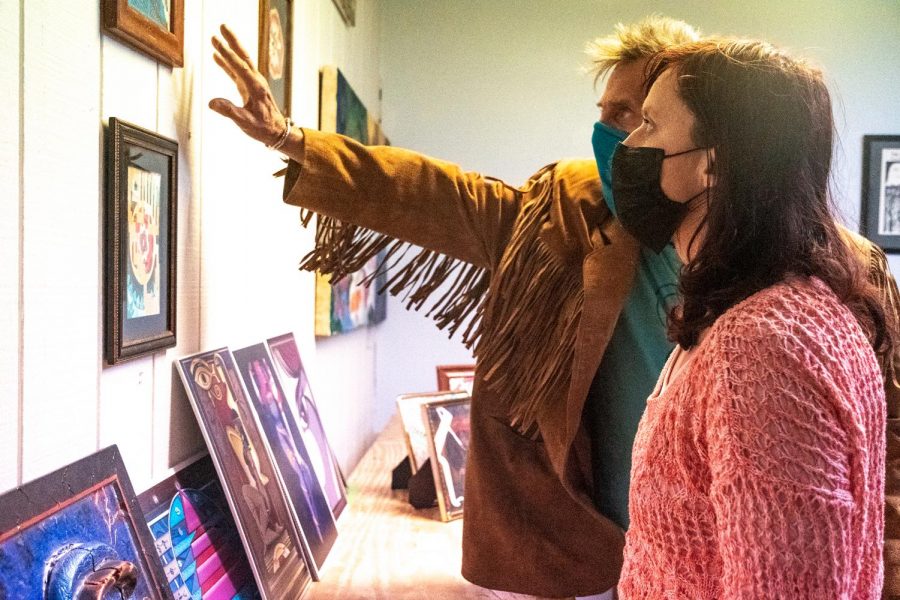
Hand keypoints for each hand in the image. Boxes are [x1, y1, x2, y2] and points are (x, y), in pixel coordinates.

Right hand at [209, 24, 286, 145]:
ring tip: (215, 37)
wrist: (277, 131)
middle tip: (222, 27)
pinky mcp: (249, 86)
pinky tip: (216, 56)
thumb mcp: (246, 122)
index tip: (217, 43)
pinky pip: (236, 70)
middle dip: (232, 41)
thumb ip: (230, 111)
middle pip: (243, 56)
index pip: (240, 67)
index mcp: (256, 88)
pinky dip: (227, 63)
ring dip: (229, 48)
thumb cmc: (264, 128)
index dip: (228, 55)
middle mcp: (256, 81)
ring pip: (240, 60)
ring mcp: (252, 82)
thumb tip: (212, 103)